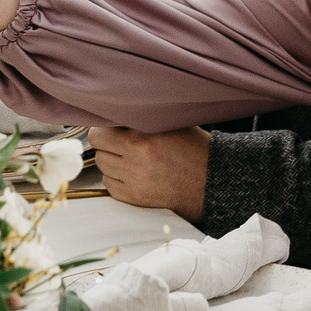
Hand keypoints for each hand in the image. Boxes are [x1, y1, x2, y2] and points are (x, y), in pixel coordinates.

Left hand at [88, 126, 210, 218]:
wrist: (212, 182)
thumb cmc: (195, 149)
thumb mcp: (172, 124)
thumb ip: (142, 118)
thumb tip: (116, 111)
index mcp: (142, 140)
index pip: (101, 132)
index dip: (104, 127)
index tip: (110, 127)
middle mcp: (135, 162)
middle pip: (98, 149)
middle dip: (106, 143)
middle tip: (118, 141)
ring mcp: (134, 182)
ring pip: (102, 167)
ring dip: (111, 161)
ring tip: (127, 157)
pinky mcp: (136, 198)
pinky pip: (110, 186)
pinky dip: (116, 179)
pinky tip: (131, 173)